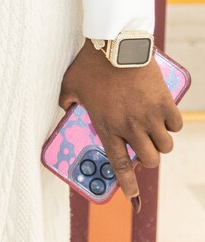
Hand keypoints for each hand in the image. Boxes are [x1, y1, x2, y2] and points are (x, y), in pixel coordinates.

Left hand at [59, 40, 181, 208]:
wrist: (115, 43)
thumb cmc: (90, 63)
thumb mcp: (70, 84)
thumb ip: (67, 101)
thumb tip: (65, 108)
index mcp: (107, 127)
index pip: (119, 165)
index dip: (127, 185)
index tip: (132, 198)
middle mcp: (130, 127)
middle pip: (149, 160)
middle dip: (146, 158)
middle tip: (141, 147)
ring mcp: (149, 116)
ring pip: (165, 146)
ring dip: (160, 142)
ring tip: (152, 131)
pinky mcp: (164, 102)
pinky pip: (175, 124)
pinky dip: (172, 123)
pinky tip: (164, 116)